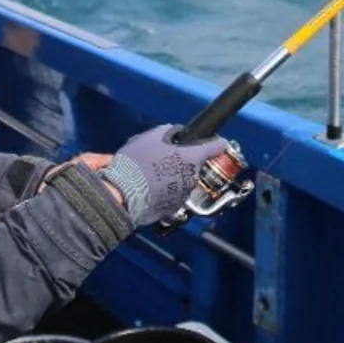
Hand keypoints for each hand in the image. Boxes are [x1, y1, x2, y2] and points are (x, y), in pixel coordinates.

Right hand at [99, 125, 229, 227]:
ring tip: (151, 176)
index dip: (217, 142)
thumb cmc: (137, 163)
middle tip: (162, 160)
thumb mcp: (150, 137)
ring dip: (172, 178)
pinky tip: (150, 189)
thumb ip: (168, 132)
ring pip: (182, 181)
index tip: (220, 142)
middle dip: (182, 162)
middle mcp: (192, 177)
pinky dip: (165, 193)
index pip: (215, 147)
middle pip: (193, 166)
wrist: (122, 194)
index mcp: (191, 158)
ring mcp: (184, 195)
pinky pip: (172, 196)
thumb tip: (177, 134)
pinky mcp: (172, 209)